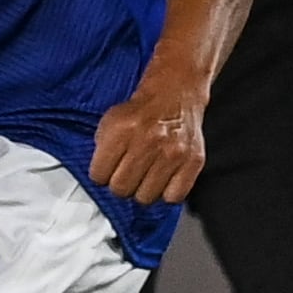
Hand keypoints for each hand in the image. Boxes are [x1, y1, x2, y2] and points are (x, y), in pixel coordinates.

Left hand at [91, 77, 207, 205]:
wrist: (174, 95)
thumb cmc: (140, 112)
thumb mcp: (108, 123)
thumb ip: (100, 151)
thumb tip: (100, 178)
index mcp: (122, 131)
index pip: (99, 175)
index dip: (100, 175)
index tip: (106, 171)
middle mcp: (148, 142)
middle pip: (121, 188)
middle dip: (119, 184)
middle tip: (125, 174)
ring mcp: (173, 153)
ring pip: (146, 197)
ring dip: (142, 190)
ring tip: (144, 176)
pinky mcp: (194, 161)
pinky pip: (173, 196)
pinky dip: (166, 193)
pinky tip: (162, 181)